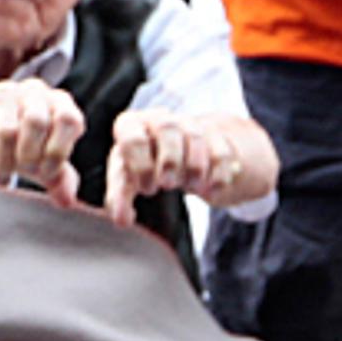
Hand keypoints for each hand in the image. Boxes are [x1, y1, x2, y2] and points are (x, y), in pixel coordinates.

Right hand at [0, 77, 85, 192]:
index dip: (58, 150)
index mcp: (59, 102)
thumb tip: (67, 201)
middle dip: (29, 156)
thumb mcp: (45, 161)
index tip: (47, 174)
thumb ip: (61, 179)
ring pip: (6, 131)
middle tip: (24, 171)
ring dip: (4, 164)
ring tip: (3, 177)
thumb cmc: (22, 145)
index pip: (68, 119)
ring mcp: (4, 93)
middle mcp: (33, 91)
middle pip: (35, 121)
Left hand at [105, 109, 277, 224]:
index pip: (132, 136)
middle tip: (168, 185)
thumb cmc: (145, 165)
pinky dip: (218, 175)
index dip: (139, 165)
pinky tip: (210, 191)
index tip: (146, 188)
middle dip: (169, 160)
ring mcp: (190, 126)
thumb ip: (120, 199)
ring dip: (195, 167)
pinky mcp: (216, 138)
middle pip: (167, 127)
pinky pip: (221, 153)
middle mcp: (161, 120)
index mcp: (133, 125)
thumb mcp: (127, 179)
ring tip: (192, 188)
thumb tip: (122, 219)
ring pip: (196, 137)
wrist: (182, 154)